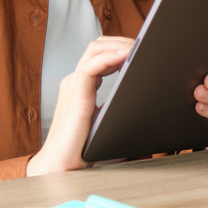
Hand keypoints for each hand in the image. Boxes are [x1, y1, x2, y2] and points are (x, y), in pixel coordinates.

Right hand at [26, 36, 131, 175]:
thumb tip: (146, 103)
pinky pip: (90, 66)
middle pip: (97, 46)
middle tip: (142, 45)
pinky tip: (126, 55)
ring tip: (137, 47)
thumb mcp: (106, 121)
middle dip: (121, 41)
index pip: (100, 54)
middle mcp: (76, 81)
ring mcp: (74, 86)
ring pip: (94, 50)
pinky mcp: (75, 95)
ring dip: (118, 45)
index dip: (120, 48)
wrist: (61, 166)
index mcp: (81, 86)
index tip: (140, 51)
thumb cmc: (83, 149)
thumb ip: (118, 108)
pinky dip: (110, 57)